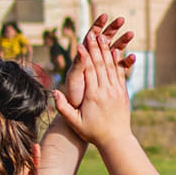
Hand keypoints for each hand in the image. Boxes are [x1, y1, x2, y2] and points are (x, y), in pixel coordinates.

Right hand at [51, 29, 131, 146]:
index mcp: (94, 96)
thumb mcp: (75, 123)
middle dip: (97, 48)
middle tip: (93, 34)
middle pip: (102, 65)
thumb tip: (53, 92)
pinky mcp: (123, 93)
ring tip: (104, 37)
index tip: (81, 44)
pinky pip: (120, 73)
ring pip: (112, 67)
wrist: (116, 140)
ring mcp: (117, 92)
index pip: (90, 72)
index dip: (85, 57)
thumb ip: (63, 108)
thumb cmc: (93, 132)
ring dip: (107, 51)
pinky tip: (116, 50)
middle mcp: (107, 91)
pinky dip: (118, 61)